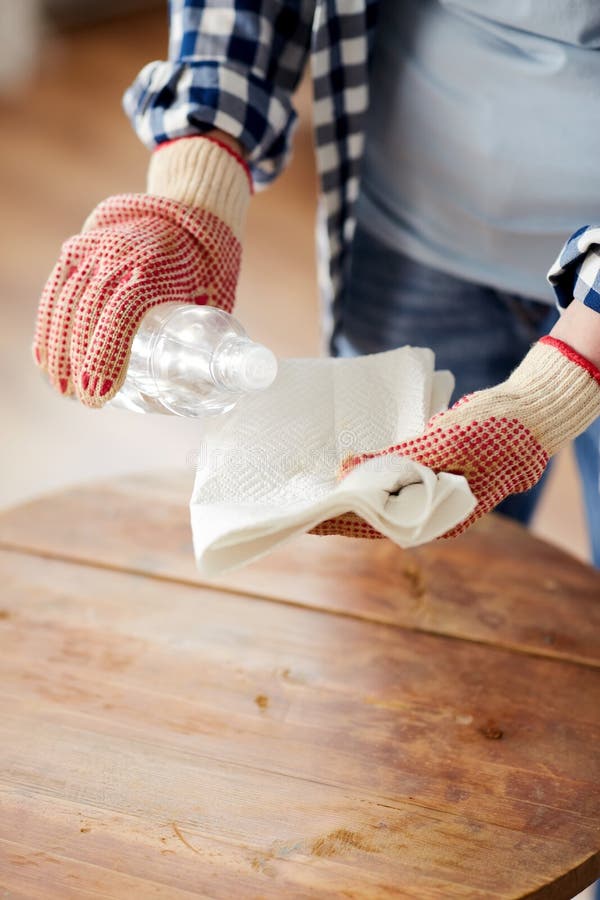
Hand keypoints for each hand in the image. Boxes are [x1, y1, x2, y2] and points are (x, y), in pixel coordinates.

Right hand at [33, 136, 251, 406]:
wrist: (191, 207)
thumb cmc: (211, 264)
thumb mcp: (218, 299)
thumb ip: (206, 341)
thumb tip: (198, 389)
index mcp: (155, 268)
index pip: (120, 316)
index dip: (106, 357)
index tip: (100, 394)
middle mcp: (118, 255)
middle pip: (86, 315)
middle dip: (79, 364)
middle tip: (86, 401)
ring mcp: (94, 249)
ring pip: (65, 305)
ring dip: (59, 350)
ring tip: (63, 387)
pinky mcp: (78, 248)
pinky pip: (57, 290)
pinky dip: (49, 326)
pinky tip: (45, 357)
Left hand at [313, 336, 599, 538]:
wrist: (527, 413)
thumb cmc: (491, 433)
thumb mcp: (440, 446)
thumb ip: (393, 460)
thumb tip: (346, 471)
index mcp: (438, 517)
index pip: (376, 525)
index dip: (340, 522)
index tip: (307, 518)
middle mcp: (431, 508)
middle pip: (374, 513)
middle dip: (340, 506)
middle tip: (302, 499)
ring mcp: (431, 489)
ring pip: (381, 494)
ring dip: (351, 488)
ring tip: (316, 482)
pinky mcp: (430, 468)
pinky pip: (392, 474)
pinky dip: (369, 469)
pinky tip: (347, 462)